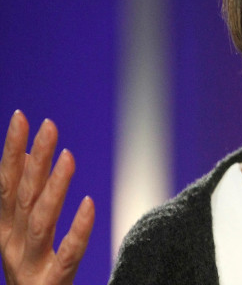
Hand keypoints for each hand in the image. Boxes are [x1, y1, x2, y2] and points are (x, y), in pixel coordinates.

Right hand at [0, 111, 94, 283]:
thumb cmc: (31, 270)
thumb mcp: (21, 231)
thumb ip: (24, 194)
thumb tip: (24, 154)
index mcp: (5, 229)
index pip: (6, 183)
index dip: (10, 150)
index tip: (21, 116)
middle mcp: (12, 245)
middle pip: (24, 196)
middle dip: (35, 159)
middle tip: (50, 125)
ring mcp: (31, 266)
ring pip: (41, 222)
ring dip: (54, 188)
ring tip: (69, 156)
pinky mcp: (52, 284)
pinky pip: (67, 256)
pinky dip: (77, 230)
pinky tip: (90, 204)